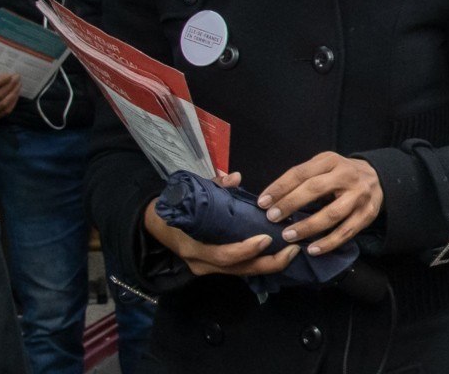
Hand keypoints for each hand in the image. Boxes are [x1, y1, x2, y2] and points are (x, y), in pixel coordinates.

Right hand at [143, 171, 299, 276]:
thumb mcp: (190, 195)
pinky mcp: (216, 268)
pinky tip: (279, 254)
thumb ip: (213, 186)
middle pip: (239, 270)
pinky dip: (260, 263)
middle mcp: (202, 263)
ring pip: (243, 273)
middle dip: (269, 263)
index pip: (223, 254)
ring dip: (269, 265)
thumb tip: (235, 177)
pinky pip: (241, 269)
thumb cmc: (176, 208)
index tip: (266, 238)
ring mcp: (208, 269)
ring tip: (292, 252)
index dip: (246, 250)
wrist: (155, 226)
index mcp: (193, 246)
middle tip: (293, 249)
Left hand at [256, 151, 381, 255]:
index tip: (262, 202)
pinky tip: (312, 250)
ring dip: (308, 226)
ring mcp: (359, 196)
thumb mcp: (324, 166)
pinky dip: (328, 243)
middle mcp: (347, 175)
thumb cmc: (339, 175)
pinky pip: (346, 232)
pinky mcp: (368, 214)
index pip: (301, 172)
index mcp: (331, 160)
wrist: (377, 177)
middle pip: (315, 189)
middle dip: (290, 204)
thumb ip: (303, 178)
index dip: (280, 187)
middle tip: (272, 218)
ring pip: (332, 214)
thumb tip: (272, 198)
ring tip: (288, 236)